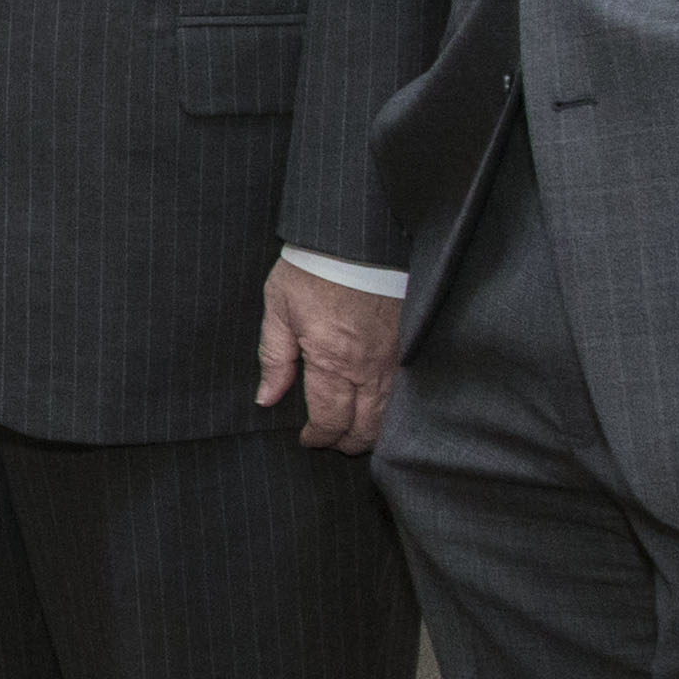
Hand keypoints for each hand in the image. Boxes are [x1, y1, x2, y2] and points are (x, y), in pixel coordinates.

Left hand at [251, 262, 402, 457]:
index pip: (330, 420)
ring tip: (356, 431)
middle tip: (332, 441)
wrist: (357, 236)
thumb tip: (267, 399)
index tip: (308, 439)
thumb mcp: (279, 310)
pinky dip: (396, 409)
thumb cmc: (313, 269)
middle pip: (366, 427)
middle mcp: (369, 367)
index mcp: (332, 361)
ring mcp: (395, 357)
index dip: (318, 437)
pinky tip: (384, 409)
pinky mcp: (411, 343)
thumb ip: (274, 358)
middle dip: (348, 442)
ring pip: (392, 414)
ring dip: (374, 430)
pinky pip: (407, 391)